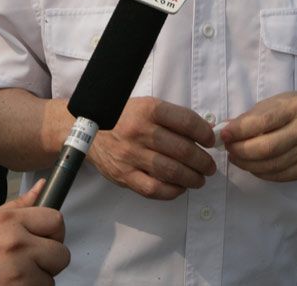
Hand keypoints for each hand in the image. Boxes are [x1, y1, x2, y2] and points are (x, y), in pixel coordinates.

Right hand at [0, 179, 70, 285]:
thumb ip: (19, 206)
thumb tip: (41, 187)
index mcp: (9, 222)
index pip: (56, 220)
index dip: (53, 231)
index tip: (46, 237)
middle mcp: (16, 245)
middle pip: (61, 253)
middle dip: (49, 259)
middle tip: (30, 260)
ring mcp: (18, 274)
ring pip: (50, 278)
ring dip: (37, 279)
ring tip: (14, 275)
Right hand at [88, 97, 216, 199]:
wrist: (86, 129)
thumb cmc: (123, 116)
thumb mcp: (147, 106)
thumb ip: (173, 117)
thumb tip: (204, 130)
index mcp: (149, 109)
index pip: (186, 122)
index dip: (204, 133)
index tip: (210, 140)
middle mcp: (140, 131)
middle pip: (182, 150)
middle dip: (202, 161)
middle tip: (210, 166)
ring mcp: (131, 155)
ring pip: (171, 171)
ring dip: (192, 178)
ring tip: (200, 179)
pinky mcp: (123, 175)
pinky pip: (153, 189)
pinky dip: (172, 191)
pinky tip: (180, 188)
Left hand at [220, 92, 296, 181]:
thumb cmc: (294, 108)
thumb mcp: (274, 102)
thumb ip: (250, 116)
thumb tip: (225, 130)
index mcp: (294, 107)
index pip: (262, 122)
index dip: (239, 131)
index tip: (223, 134)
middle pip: (266, 148)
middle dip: (240, 151)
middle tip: (228, 148)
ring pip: (270, 165)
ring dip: (246, 164)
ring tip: (235, 156)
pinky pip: (278, 175)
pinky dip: (260, 172)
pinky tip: (251, 165)